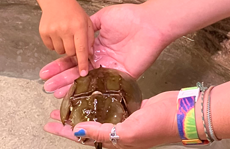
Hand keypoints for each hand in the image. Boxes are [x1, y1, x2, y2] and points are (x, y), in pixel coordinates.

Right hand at [40, 0, 94, 76]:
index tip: (83, 73)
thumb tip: (90, 55)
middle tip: (74, 42)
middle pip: (70, 52)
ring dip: (64, 48)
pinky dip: (54, 44)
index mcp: (79, 26)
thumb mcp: (87, 21)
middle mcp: (65, 29)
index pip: (82, 49)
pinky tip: (57, 34)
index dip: (82, 62)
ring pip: (60, 51)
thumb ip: (90, 37)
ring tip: (65, 36)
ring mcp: (53, 31)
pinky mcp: (44, 32)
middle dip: (73, 51)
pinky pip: (50, 47)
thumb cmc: (74, 11)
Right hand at [40, 4, 168, 97]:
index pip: (74, 58)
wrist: (149, 23)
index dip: (59, 65)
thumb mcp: (103, 17)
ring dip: (70, 86)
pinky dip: (90, 90)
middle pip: (77, 72)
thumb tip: (76, 31)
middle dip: (60, 78)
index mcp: (97, 46)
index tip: (45, 71)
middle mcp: (102, 59)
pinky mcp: (122, 76)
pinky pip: (103, 86)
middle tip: (45, 86)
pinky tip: (76, 94)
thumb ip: (89, 26)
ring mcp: (111, 68)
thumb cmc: (129, 17)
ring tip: (54, 92)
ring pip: (87, 81)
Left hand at [45, 91, 178, 148]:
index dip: (63, 129)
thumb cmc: (158, 126)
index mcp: (115, 141)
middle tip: (53, 109)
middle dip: (69, 117)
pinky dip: (101, 97)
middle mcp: (118, 130)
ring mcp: (126, 118)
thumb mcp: (128, 132)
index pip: (83, 136)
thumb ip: (103, 132)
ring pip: (98, 112)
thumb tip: (78, 130)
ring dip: (84, 105)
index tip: (47, 123)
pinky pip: (112, 102)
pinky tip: (95, 89)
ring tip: (70, 97)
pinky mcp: (135, 106)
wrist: (183, 114)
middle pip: (87, 124)